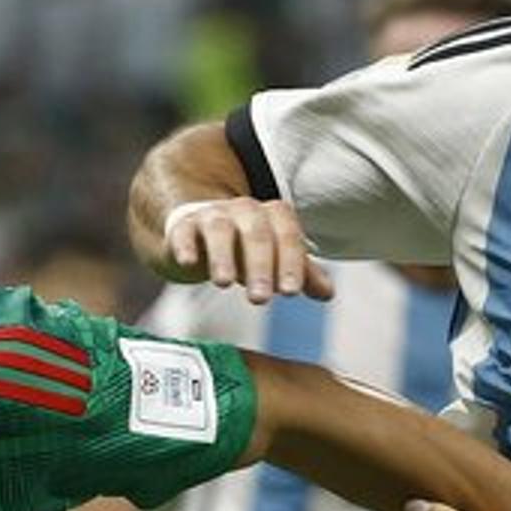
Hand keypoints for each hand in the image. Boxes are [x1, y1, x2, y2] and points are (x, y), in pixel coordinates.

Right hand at [156, 197, 333, 305]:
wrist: (198, 230)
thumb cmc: (243, 247)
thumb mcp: (273, 259)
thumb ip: (300, 273)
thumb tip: (328, 293)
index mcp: (271, 217)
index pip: (287, 235)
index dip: (290, 262)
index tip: (291, 292)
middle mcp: (244, 211)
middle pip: (256, 233)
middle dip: (260, 266)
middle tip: (260, 300)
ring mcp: (212, 217)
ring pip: (220, 229)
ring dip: (223, 256)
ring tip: (223, 283)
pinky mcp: (182, 228)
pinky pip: (183, 232)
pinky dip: (185, 246)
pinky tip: (189, 263)